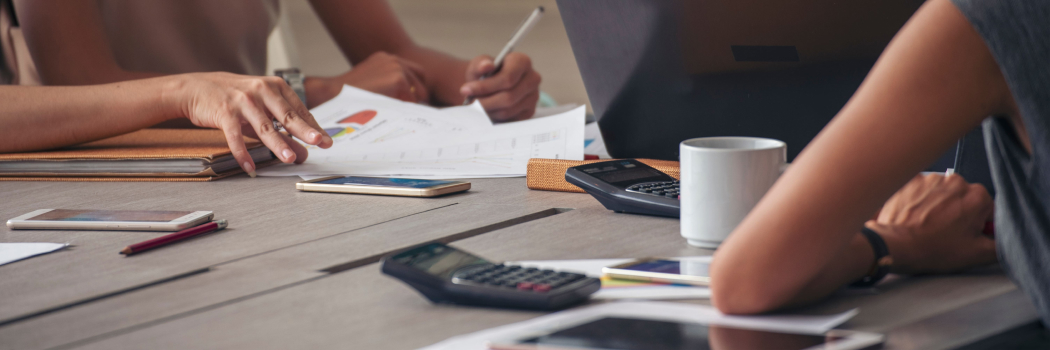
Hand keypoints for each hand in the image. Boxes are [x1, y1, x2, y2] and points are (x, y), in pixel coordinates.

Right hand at [167, 72, 333, 175]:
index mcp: (274, 87)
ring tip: (290, 159)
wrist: (197, 88)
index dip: (313, 126)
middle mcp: (261, 91)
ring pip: (264, 127)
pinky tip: (250, 167)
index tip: (326, 140)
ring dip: (278, 145)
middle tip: (318, 142)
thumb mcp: (262, 110)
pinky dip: (243, 153)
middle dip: (303, 130)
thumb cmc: (234, 97)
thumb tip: (303, 153)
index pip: (299, 109)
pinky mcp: (224, 112)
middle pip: (286, 115)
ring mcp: (242, 101)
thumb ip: (282, 130)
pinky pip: (235, 136)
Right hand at [306, 51, 428, 106]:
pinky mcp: (398, 80)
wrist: (333, 93)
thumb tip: (408, 99)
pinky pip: (412, 100)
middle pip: (420, 80)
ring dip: (411, 105)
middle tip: (416, 111)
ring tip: (403, 117)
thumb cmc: (348, 95)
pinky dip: (406, 110)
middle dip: (419, 96)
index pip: (413, 72)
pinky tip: (396, 116)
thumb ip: (387, 84)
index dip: (416, 87)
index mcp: (386, 59)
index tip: (415, 101)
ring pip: (418, 92)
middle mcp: (394, 60)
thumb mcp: (369, 82)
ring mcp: (397, 68)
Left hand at [460, 52, 540, 121]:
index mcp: (523, 62)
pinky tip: (486, 110)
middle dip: (485, 101)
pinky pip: (510, 119)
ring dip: (488, 110)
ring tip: (476, 106)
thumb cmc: (485, 73)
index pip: (508, 78)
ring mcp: (533, 97)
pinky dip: (495, 117)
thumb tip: (486, 66)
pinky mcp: (529, 111)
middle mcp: (532, 79)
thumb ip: (481, 64)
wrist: (490, 85)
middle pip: (508, 97)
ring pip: (508, 110)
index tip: (466, 90)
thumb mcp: (479, 64)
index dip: (486, 86)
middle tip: (469, 103)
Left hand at [868, 173, 995, 273]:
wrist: (897, 245)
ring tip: (928, 224)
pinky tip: (915, 215)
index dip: (978, 224)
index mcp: (977, 196)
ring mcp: (931, 178)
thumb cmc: (935, 249)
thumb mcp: (977, 254)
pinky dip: (919, 200)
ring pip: (942, 192)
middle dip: (958, 212)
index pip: (986, 208)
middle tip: (945, 231)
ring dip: (938, 205)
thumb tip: (1003, 239)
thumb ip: (1000, 244)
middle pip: (963, 197)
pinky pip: (921, 189)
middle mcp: (955, 181)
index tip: (967, 234)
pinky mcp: (910, 180)